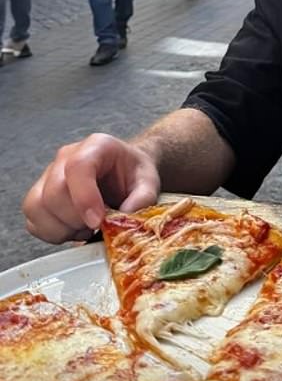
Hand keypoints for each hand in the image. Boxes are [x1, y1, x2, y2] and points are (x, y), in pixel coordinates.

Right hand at [22, 133, 160, 242]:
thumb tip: (126, 216)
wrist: (124, 173)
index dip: (84, 198)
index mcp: (96, 147)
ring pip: (36, 207)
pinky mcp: (40, 196)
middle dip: (75, 219)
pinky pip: (33, 221)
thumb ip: (144, 197)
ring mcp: (49, 175)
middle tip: (97, 226)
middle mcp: (66, 157)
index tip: (97, 222)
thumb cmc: (134, 175)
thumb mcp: (149, 181)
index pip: (78, 168)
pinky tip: (74, 230)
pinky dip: (52, 234)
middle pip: (53, 192)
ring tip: (86, 227)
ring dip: (61, 228)